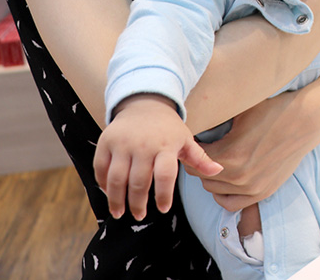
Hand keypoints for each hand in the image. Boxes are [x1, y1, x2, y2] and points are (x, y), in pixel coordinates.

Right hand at [94, 94, 222, 220]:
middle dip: (138, 204)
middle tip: (139, 215)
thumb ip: (200, 158)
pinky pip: (101, 168)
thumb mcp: (186, 139)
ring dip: (117, 200)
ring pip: (116, 179)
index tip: (163, 209)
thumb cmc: (168, 128)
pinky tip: (109, 193)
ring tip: (119, 212)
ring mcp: (123, 143)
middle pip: (138, 182)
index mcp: (166, 146)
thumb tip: (218, 171)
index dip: (164, 195)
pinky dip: (102, 184)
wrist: (145, 103)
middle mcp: (143, 145)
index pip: (165, 175)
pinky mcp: (106, 142)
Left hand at [188, 90, 319, 210]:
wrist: (306, 120)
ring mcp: (252, 188)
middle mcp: (239, 177)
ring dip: (210, 177)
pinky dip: (223, 193)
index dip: (191, 150)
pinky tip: (225, 179)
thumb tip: (191, 122)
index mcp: (230, 155)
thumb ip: (213, 123)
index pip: (194, 162)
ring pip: (213, 191)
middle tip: (203, 149)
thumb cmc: (272, 110)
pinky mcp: (263, 192)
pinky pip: (231, 203)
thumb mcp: (238, 112)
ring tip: (214, 161)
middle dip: (199, 163)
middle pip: (201, 177)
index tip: (193, 141)